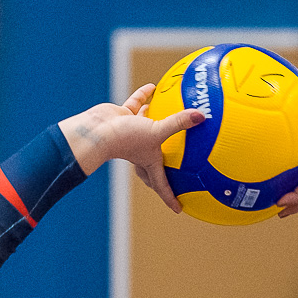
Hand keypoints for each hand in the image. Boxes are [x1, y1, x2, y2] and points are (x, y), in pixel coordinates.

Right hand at [58, 84, 203, 210]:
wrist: (95, 129)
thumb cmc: (125, 139)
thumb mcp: (156, 131)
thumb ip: (179, 123)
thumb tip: (201, 116)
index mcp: (149, 161)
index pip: (162, 185)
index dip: (170, 198)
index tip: (179, 210)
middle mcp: (141, 149)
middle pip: (153, 161)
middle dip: (163, 165)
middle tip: (175, 166)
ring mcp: (132, 132)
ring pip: (147, 126)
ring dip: (157, 121)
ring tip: (170, 115)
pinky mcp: (122, 116)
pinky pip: (136, 105)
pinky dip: (144, 96)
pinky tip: (153, 87)